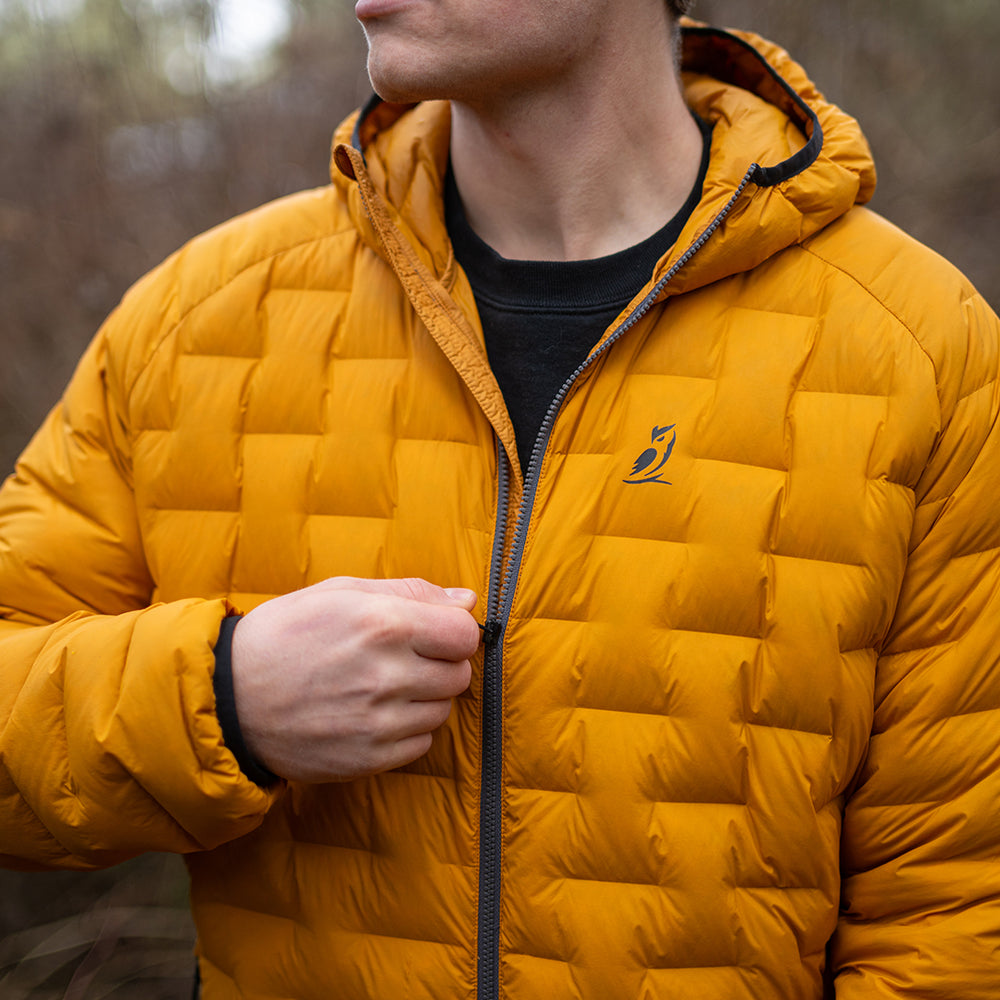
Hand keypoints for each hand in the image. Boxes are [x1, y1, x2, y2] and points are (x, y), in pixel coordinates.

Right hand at [230, 577, 479, 782]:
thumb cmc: (286, 634)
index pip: (465, 634)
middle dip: (440, 663)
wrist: (229, 698)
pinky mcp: (369, 759)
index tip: (435, 631)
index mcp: (382, 624)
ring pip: (442, 710)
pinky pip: (421, 743)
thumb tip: (467, 601)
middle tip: (402, 658)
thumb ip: (410, 592)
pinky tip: (372, 713)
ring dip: (424, 697)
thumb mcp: (341, 592)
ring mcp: (378, 723)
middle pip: (459, 674)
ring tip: (380, 685)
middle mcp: (386, 675)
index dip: (454, 631)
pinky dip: (407, 729)